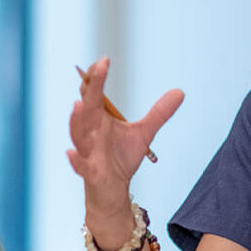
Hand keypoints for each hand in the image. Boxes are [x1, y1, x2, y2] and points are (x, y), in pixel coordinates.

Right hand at [66, 57, 183, 214]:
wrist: (113, 190)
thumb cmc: (121, 159)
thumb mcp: (144, 133)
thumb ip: (159, 113)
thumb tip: (180, 92)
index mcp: (99, 119)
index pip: (94, 93)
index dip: (96, 77)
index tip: (105, 60)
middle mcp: (90, 132)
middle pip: (87, 107)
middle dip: (91, 87)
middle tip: (98, 68)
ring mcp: (88, 151)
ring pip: (78, 134)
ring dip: (76, 120)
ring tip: (79, 104)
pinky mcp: (90, 172)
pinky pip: (80, 165)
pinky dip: (75, 160)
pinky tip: (70, 153)